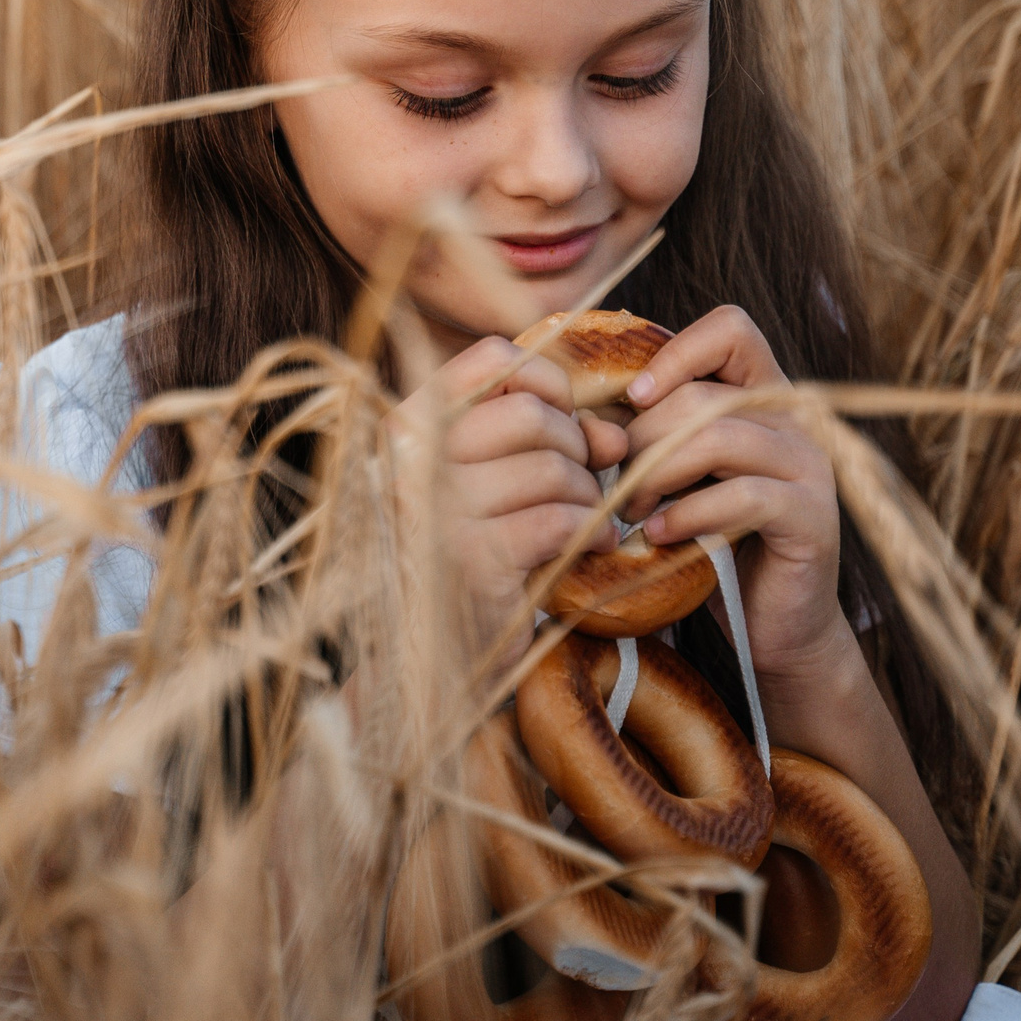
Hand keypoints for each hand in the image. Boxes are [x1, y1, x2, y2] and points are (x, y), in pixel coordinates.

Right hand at [389, 335, 627, 671]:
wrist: (433, 659)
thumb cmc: (467, 559)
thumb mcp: (492, 487)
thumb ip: (546, 443)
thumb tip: (614, 432)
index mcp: (405, 428)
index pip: (490, 361)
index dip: (547, 382)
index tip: (566, 421)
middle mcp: (410, 461)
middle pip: (530, 415)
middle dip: (577, 448)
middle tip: (585, 484)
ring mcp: (436, 510)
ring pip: (552, 469)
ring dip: (589, 496)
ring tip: (588, 522)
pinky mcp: (472, 560)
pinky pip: (558, 521)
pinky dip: (592, 532)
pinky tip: (595, 547)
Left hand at [615, 305, 852, 680]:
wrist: (774, 624)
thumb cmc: (713, 543)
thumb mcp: (679, 477)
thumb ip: (652, 436)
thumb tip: (585, 416)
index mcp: (764, 396)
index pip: (731, 329)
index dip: (676, 352)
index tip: (635, 399)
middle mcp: (796, 421)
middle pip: (705, 394)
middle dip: (643, 437)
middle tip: (612, 482)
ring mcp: (811, 467)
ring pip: (722, 437)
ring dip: (658, 474)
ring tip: (630, 510)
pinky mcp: (813, 518)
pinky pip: (744, 495)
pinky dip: (688, 514)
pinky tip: (658, 537)